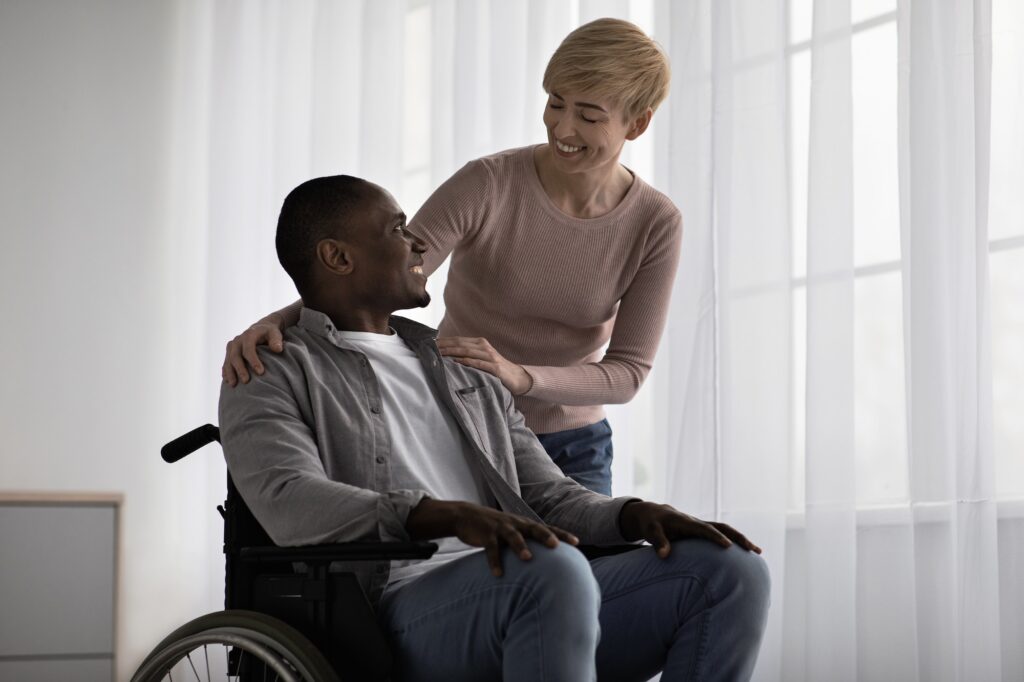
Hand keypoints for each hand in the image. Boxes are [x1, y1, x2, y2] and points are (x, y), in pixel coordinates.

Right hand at [222, 319, 284, 386]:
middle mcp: (238, 340)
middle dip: (240, 369)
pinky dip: (226, 372)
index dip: (254, 361)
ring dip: (230, 373)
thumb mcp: (275, 333)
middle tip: (246, 381)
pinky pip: (225, 363)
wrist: (261, 328)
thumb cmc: (270, 333)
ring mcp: (232, 346)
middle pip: (236, 356)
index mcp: (249, 335)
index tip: (261, 372)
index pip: (249, 349)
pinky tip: (227, 382)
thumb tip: (277, 349)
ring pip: (228, 360)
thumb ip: (276, 341)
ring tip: (234, 385)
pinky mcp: (229, 352)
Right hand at [407, 499, 578, 576]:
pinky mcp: (485, 534)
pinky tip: (498, 574)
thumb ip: (528, 542)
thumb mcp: (513, 531)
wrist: (466, 516)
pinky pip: (491, 548)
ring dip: (520, 547)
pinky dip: (495, 561)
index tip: (577, 542)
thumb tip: (546, 560)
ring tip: (528, 559)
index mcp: (524, 524)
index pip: (547, 528)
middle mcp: (515, 524)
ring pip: (513, 536)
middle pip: (534, 528)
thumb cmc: (495, 528)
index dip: (562, 534)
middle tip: (556, 546)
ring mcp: (500, 528)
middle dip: (545, 536)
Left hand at [435, 336, 532, 394]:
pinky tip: (456, 362)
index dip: (443, 341)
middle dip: (443, 346)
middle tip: (428, 348)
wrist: (517, 377)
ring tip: (438, 354)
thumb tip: (447, 356)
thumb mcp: (481, 359)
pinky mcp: (495, 368)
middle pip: (460, 344)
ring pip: (467, 352)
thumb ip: (468, 355)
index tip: (428, 343)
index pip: (457, 340)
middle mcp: (484, 347)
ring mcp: (490, 356)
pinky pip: (478, 363)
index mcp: (480, 343)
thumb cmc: (496, 369)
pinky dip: (466, 362)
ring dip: (451, 352)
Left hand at [619, 501, 761, 557]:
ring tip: (758, 552)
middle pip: (722, 527)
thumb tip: (664, 556)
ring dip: (741, 539)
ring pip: (726, 530)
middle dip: (738, 537)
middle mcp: (697, 522)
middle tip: (753, 549)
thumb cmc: (651, 524)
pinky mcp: (703, 531)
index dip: (716, 537)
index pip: (704, 529)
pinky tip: (745, 555)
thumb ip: (657, 542)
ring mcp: (702, 526)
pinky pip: (722, 534)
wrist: (653, 514)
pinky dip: (735, 542)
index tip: (728, 547)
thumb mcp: (650, 531)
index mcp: (686, 522)